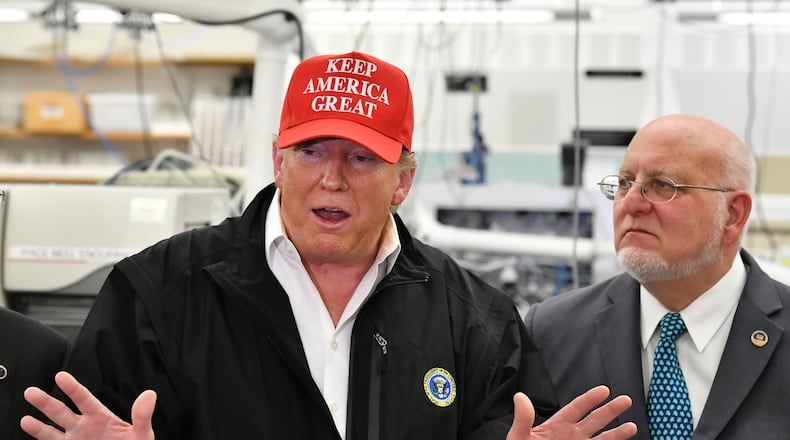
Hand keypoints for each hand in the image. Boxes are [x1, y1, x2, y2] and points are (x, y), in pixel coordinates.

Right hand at [20, 371, 156, 439]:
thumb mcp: (141, 433)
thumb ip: (142, 416)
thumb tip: (149, 395)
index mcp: (100, 417)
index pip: (84, 398)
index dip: (72, 387)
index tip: (61, 375)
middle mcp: (83, 427)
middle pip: (61, 412)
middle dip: (46, 402)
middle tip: (31, 391)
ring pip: (52, 432)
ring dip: (38, 426)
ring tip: (25, 419)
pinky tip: (31, 436)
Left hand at [507, 385, 636, 439]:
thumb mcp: (519, 436)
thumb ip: (523, 418)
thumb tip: (520, 397)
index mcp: (557, 426)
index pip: (577, 408)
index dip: (591, 398)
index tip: (604, 390)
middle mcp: (571, 436)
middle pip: (595, 420)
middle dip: (610, 410)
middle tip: (626, 400)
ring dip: (617, 434)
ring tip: (632, 427)